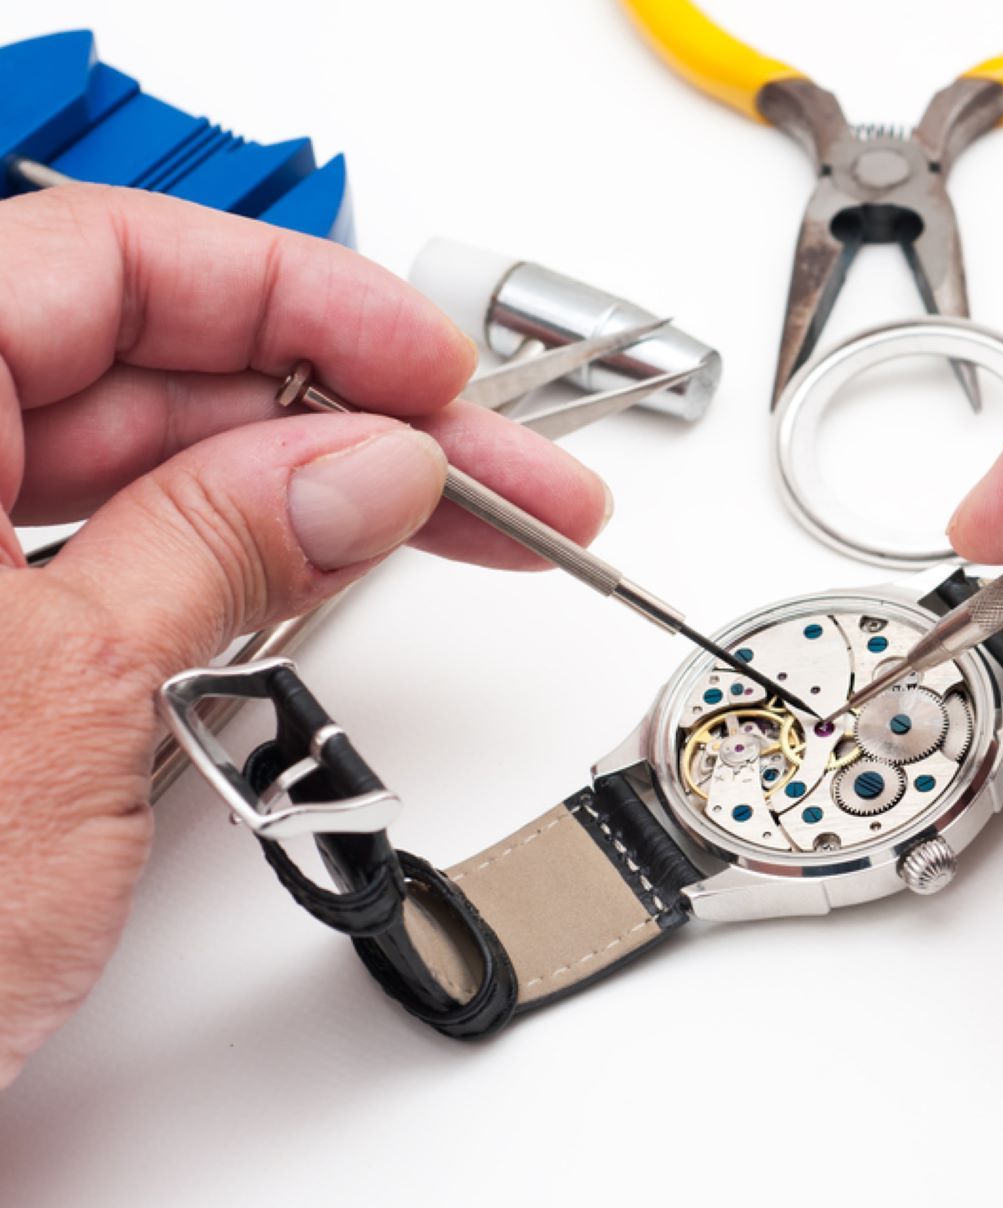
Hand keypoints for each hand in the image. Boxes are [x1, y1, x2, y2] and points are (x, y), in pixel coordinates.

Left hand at [0, 188, 608, 1083]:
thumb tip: (368, 462)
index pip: (98, 262)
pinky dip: (218, 578)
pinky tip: (323, 588)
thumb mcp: (61, 704)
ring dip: (298, 501)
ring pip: (130, 475)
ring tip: (455, 535)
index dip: (290, 293)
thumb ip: (220, 547)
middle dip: (335, 412)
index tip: (427, 363)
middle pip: (133, 370)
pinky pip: (100, 572)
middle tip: (494, 471)